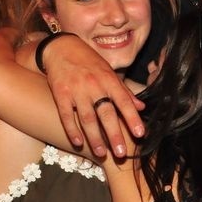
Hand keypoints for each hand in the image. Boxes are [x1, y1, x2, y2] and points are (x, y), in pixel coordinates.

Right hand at [35, 34, 144, 156]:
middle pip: (106, 114)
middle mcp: (94, 85)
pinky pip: (67, 115)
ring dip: (94, 138)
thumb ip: (124, 91)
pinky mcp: (60, 94)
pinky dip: (72, 130)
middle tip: (121, 154)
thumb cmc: (89, 61)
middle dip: (114, 135)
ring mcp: (76, 90)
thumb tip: (141, 107)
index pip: (124, 102)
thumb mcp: (109, 72)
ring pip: (87, 118)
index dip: (132, 118)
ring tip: (101, 153)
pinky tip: (77, 142)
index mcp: (109, 80)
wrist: (60, 48)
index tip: (140, 134)